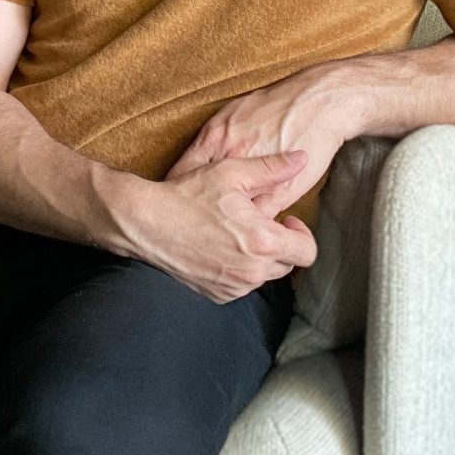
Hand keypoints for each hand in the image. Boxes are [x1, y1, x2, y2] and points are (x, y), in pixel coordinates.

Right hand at [120, 151, 317, 302]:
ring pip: (263, 275)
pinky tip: (219, 248)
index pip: (307, 252)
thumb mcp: (230, 173)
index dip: (301, 233)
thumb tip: (301, 159)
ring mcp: (234, 287)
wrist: (146, 223)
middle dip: (278, 244)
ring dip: (258, 257)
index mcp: (262, 242)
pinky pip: (241, 284)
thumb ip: (272, 168)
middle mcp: (252, 271)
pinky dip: (237, 269)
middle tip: (255, 223)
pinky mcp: (217, 295)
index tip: (285, 221)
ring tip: (234, 234)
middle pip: (287, 264)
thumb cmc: (187, 196)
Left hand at [167, 67, 353, 219]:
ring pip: (229, 212)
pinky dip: (252, 225)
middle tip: (189, 221)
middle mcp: (230, 159)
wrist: (318, 103)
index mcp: (216, 139)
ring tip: (215, 233)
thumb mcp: (234, 112)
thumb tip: (198, 156)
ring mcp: (254, 178)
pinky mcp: (279, 192)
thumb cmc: (277, 104)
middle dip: (194, 210)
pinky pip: (258, 218)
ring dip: (222, 223)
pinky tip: (248, 229)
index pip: (182, 174)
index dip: (176, 190)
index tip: (173, 201)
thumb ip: (214, 137)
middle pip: (201, 196)